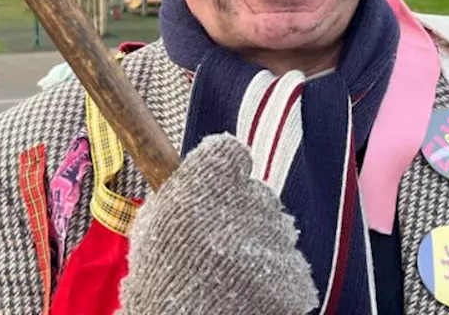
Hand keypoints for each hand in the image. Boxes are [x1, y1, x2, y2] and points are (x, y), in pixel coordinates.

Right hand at [117, 134, 318, 314]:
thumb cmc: (158, 277)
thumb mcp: (154, 223)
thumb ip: (179, 192)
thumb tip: (196, 176)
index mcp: (208, 182)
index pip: (231, 153)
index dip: (224, 171)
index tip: (217, 186)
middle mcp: (249, 201)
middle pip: (258, 196)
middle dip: (243, 215)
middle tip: (219, 245)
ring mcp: (277, 239)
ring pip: (276, 232)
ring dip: (259, 247)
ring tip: (230, 277)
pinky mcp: (295, 277)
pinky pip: (289, 267)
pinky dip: (274, 279)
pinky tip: (248, 295)